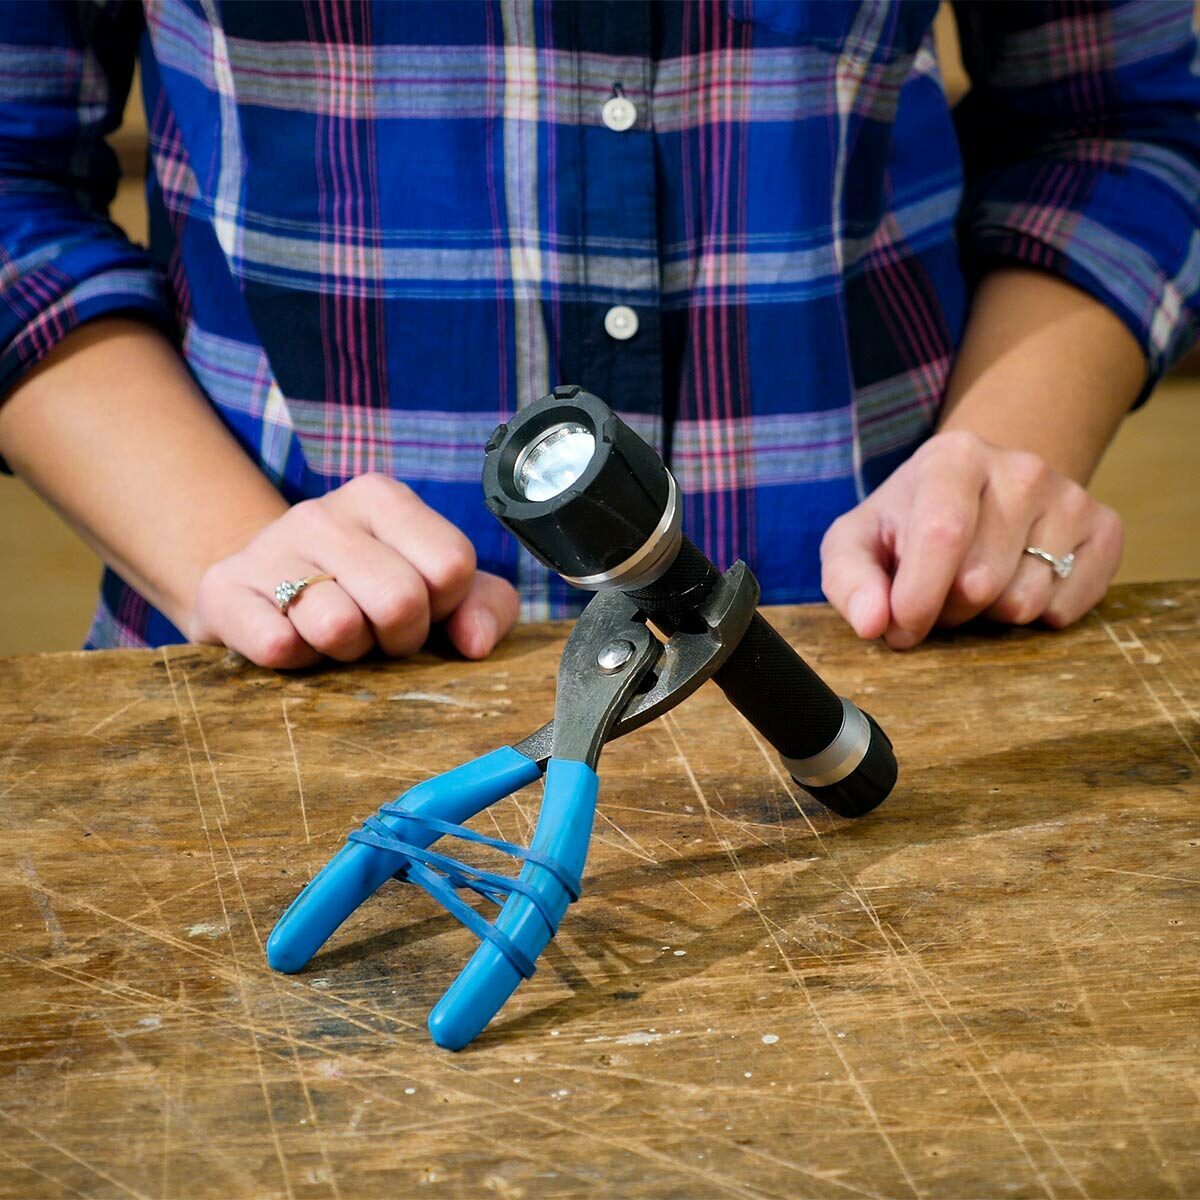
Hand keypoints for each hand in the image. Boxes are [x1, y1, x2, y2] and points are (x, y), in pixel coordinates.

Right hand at [190, 475, 518, 667]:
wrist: (262, 594)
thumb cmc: (367, 593)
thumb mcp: (437, 590)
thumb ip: (483, 605)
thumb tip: (475, 643)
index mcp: (383, 498)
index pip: (451, 564)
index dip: (444, 607)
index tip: (421, 609)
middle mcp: (324, 512)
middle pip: (401, 600)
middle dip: (398, 638)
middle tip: (375, 633)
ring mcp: (269, 547)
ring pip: (338, 626)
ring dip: (345, 653)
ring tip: (332, 635)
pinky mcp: (224, 591)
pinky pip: (276, 646)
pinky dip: (295, 663)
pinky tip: (291, 643)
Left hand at [820, 431, 1122, 649]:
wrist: (979, 491)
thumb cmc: (907, 523)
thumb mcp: (857, 542)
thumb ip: (848, 580)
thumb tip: (871, 622)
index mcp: (953, 457)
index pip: (942, 536)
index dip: (917, 599)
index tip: (898, 629)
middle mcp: (1020, 468)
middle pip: (980, 582)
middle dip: (947, 610)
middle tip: (936, 594)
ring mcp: (1069, 497)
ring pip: (1023, 603)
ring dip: (987, 616)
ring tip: (973, 585)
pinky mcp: (1105, 530)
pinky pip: (1064, 610)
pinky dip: (1033, 617)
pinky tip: (1015, 583)